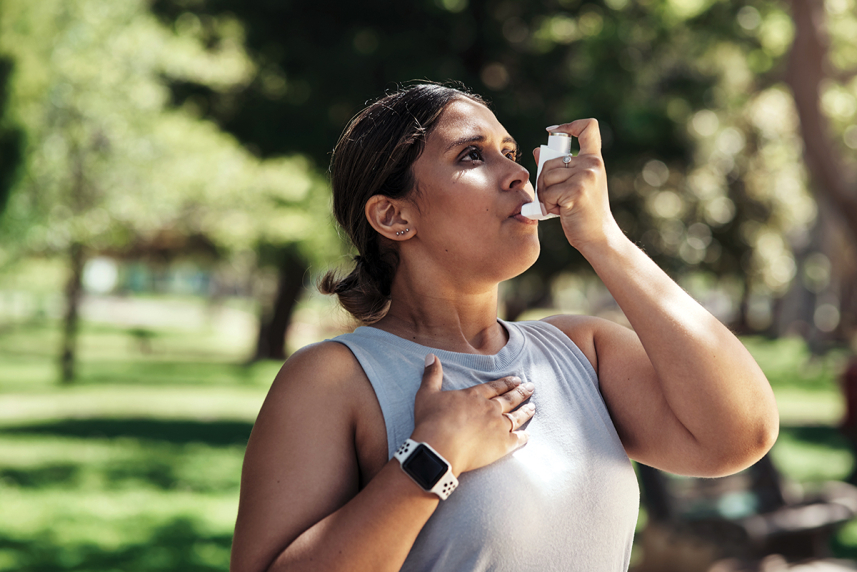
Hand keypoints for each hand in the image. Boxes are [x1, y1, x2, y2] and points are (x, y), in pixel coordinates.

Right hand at [411, 354, 534, 475]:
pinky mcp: (502, 445)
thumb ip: (432, 375)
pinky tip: (528, 435)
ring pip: (516, 417)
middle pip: (509, 399)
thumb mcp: (426, 394)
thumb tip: (431, 356)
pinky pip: (517, 439)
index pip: (494, 387)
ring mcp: (498, 427)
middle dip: (521, 392)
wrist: (439, 448)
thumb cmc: (431, 421)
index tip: (516, 379)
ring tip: (533, 407)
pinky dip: (523, 437)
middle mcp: (490, 409)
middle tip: (531, 387)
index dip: (506, 383)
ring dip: (525, 411)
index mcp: (474, 396)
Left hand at [533, 119, 621, 252]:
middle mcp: (592, 165)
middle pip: (550, 160)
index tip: (553, 132)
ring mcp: (585, 177)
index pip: (588, 127)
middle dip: (544, 180)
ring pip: (545, 176)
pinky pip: (547, 192)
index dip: (569, 125)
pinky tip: (560, 211)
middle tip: (556, 196)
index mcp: (594, 160)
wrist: (598, 236)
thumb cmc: (583, 211)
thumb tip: (537, 150)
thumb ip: (557, 167)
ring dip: (545, 194)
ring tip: (559, 204)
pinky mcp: (576, 191)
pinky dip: (547, 205)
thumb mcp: (574, 185)